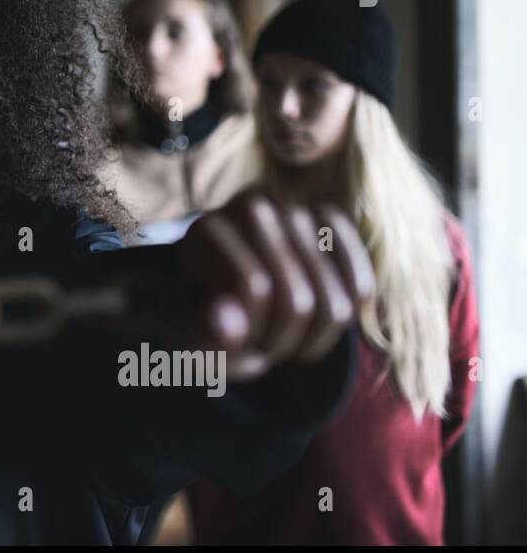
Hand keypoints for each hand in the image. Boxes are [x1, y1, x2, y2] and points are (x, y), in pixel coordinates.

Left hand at [173, 192, 374, 381]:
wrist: (226, 300)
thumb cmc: (203, 319)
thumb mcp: (189, 333)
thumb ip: (205, 331)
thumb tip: (230, 329)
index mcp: (207, 230)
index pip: (253, 288)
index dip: (248, 331)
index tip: (230, 341)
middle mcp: (251, 208)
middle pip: (299, 302)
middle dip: (280, 342)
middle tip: (257, 345)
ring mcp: (296, 214)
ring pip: (335, 306)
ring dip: (311, 342)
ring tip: (280, 338)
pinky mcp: (334, 229)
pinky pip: (363, 289)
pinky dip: (344, 323)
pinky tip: (315, 326)